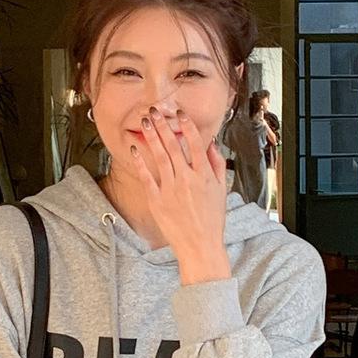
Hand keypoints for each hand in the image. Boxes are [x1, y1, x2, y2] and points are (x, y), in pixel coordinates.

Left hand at [123, 106, 232, 284]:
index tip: (180, 112)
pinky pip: (146, 177)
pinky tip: (135, 148)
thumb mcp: (221, 190)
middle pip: (173, 146)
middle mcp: (187, 180)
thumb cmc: (211, 220)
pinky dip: (140, 161)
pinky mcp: (157, 201)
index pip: (195, 143)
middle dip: (163, 125)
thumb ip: (216, 164)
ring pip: (159, 157)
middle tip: (155, 110)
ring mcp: (170, 190)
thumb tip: (211, 144)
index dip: (187, 125)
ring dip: (152, 136)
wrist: (200, 246)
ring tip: (145, 121)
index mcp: (204, 176)